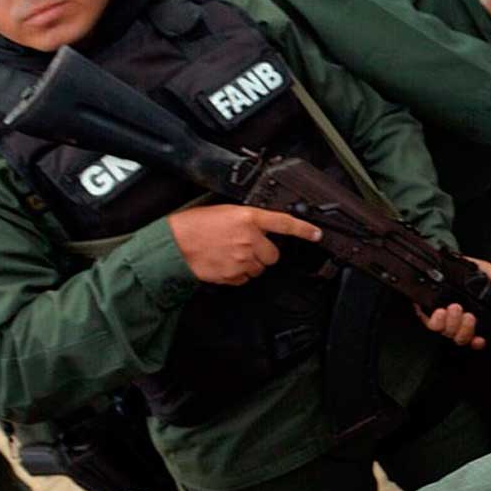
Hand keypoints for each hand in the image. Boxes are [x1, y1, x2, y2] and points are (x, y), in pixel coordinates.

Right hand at [167, 205, 322, 284]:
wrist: (174, 244)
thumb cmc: (194, 225)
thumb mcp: (224, 212)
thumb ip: (247, 220)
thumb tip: (260, 229)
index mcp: (248, 218)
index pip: (284, 223)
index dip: (304, 229)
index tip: (316, 234)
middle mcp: (249, 239)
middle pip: (273, 254)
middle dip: (264, 252)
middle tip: (246, 246)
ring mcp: (242, 259)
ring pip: (259, 268)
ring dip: (250, 264)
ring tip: (229, 254)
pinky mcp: (233, 275)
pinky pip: (244, 278)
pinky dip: (237, 274)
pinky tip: (224, 264)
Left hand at [416, 257, 490, 349]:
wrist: (448, 260)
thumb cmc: (471, 269)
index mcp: (476, 318)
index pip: (477, 339)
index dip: (478, 343)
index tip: (480, 339)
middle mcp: (460, 322)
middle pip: (462, 338)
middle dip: (465, 329)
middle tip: (468, 316)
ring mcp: (445, 320)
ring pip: (448, 333)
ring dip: (452, 323)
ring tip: (454, 308)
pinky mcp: (429, 314)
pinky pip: (432, 325)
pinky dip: (437, 321)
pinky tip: (441, 312)